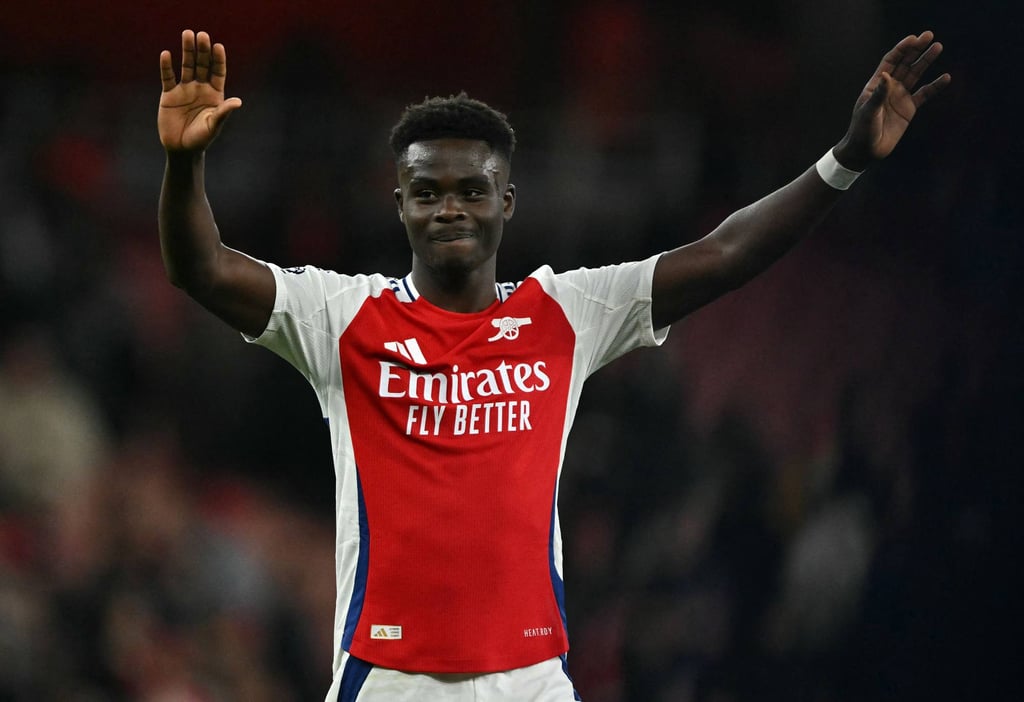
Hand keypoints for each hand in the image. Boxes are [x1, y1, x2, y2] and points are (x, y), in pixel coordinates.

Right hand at [158, 30, 241, 152]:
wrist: (182, 149)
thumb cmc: (202, 138)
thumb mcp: (214, 124)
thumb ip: (223, 112)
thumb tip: (238, 101)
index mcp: (215, 94)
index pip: (218, 72)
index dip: (218, 59)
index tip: (218, 46)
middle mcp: (200, 88)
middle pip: (202, 64)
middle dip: (202, 50)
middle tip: (202, 35)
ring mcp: (184, 89)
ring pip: (186, 66)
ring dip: (187, 51)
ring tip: (187, 34)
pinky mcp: (169, 94)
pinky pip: (168, 77)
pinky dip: (167, 66)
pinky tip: (166, 54)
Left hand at [835, 31, 950, 170]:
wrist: (866, 150)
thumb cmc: (862, 130)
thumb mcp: (868, 111)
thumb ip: (878, 94)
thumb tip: (886, 75)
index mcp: (876, 84)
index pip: (890, 61)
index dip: (901, 49)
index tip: (913, 38)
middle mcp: (889, 87)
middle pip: (905, 63)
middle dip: (916, 49)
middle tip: (929, 36)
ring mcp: (900, 97)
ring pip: (916, 74)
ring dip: (926, 61)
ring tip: (938, 47)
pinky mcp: (909, 109)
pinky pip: (924, 94)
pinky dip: (935, 86)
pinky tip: (945, 78)